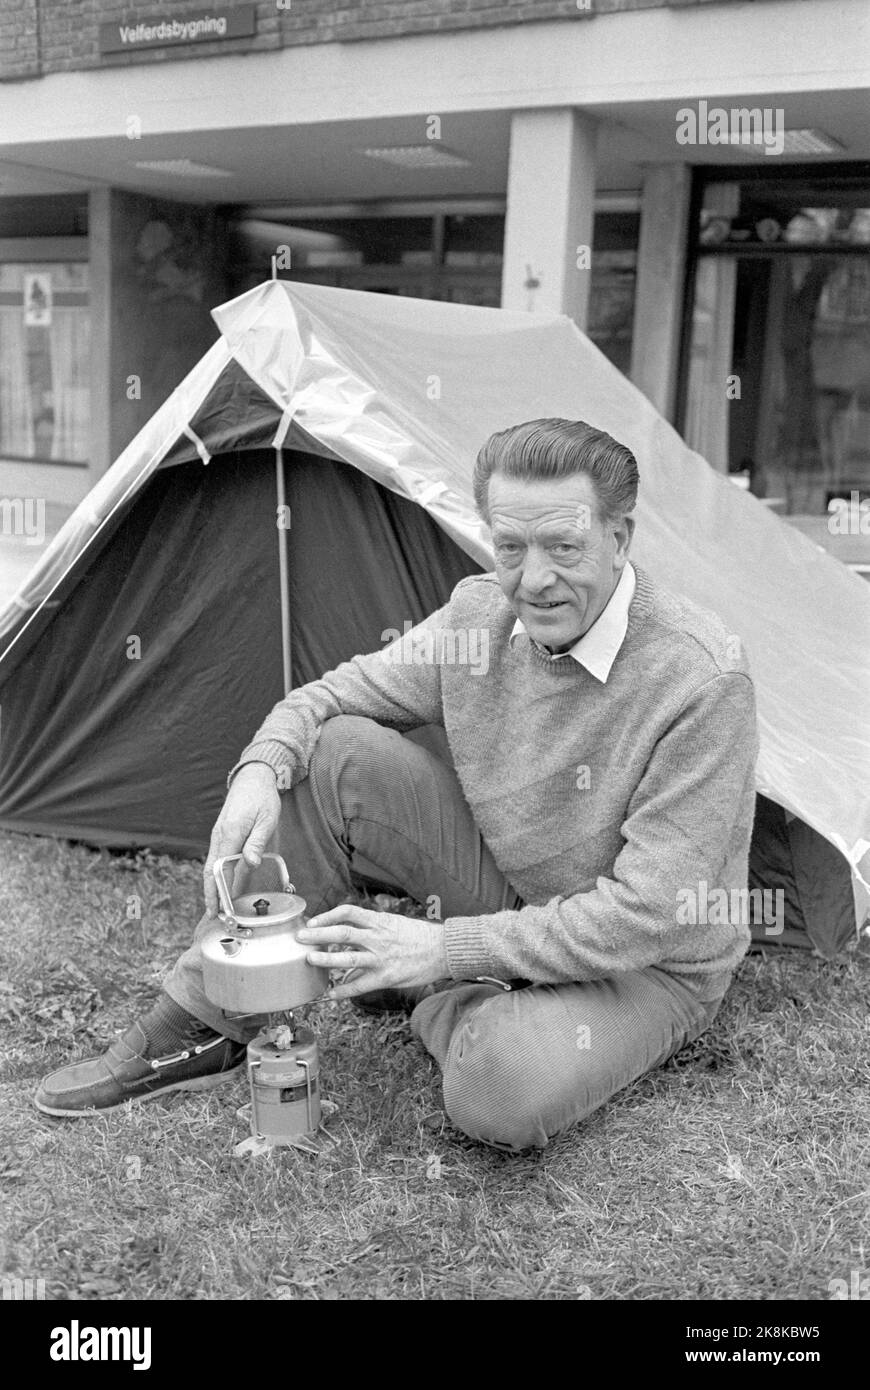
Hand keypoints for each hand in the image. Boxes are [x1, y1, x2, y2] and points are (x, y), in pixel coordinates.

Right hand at [203, 763, 281, 915]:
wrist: (253, 777)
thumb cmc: (263, 798)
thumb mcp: (266, 820)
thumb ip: (256, 842)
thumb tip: (250, 864)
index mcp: (229, 834)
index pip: (219, 869)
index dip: (218, 891)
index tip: (217, 909)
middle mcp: (219, 836)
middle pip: (210, 871)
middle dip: (209, 894)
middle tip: (212, 915)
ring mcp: (218, 834)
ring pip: (211, 866)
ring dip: (212, 886)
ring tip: (215, 906)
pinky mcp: (222, 833)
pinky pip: (216, 858)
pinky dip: (216, 874)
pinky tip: (222, 885)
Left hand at [297, 905, 448, 999]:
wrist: (444, 950)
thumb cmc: (419, 936)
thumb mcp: (395, 924)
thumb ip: (373, 928)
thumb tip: (352, 936)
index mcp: (379, 921)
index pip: (348, 912)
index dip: (327, 916)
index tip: (313, 920)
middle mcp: (378, 937)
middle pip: (342, 933)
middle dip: (318, 935)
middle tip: (300, 937)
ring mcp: (381, 958)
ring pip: (347, 958)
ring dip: (325, 960)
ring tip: (310, 960)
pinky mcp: (387, 977)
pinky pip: (360, 985)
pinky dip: (343, 990)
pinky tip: (330, 994)